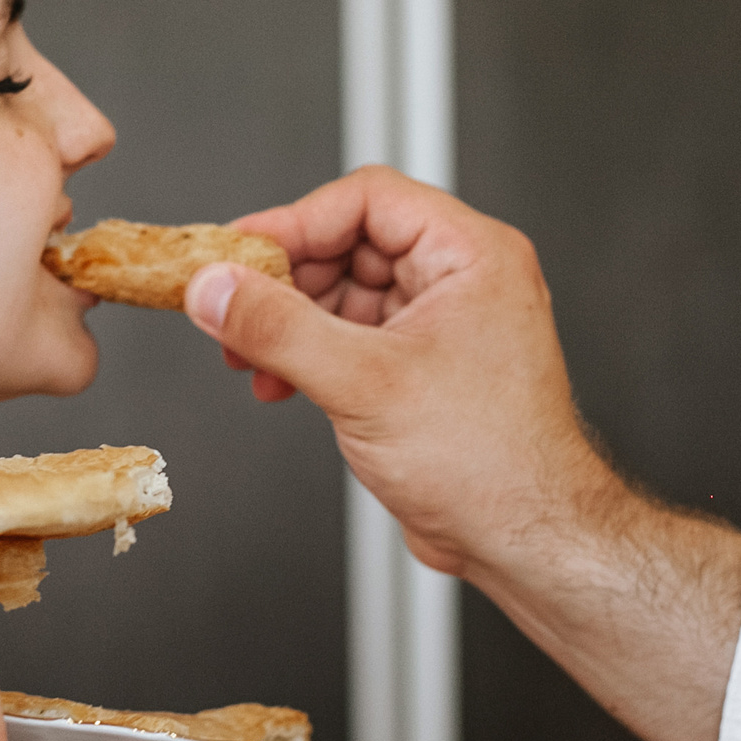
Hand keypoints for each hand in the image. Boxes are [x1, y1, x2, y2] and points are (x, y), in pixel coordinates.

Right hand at [184, 164, 612, 580]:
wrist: (525, 540)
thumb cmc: (493, 464)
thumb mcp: (364, 383)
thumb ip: (278, 328)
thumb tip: (215, 289)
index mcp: (471, 254)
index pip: (366, 200)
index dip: (293, 222)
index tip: (238, 253)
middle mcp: (461, 279)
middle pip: (347, 243)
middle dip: (282, 281)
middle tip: (231, 309)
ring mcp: (441, 324)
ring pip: (342, 293)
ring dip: (288, 323)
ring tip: (248, 356)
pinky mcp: (421, 368)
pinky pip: (350, 337)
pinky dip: (308, 354)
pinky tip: (278, 382)